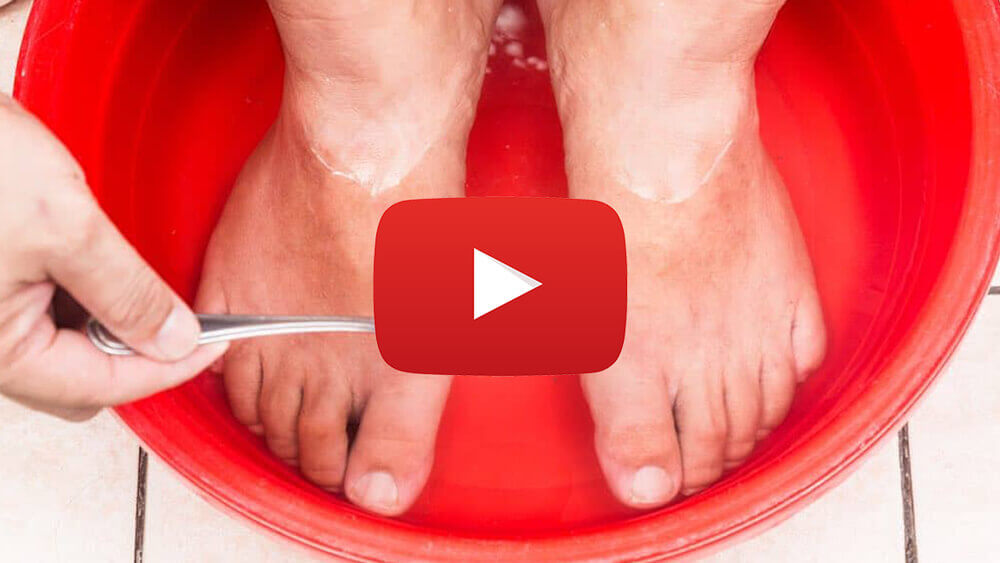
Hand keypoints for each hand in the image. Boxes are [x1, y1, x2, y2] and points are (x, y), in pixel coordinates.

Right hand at [0, 94, 226, 420]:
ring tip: (141, 287)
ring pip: (64, 347)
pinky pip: (44, 316)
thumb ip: (127, 293)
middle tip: (184, 320)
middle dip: (135, 354)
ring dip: (110, 325)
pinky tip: (100, 268)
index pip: (104, 385)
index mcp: (0, 350)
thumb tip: (175, 340)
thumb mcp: (66, 227)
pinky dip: (82, 301)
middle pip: (81, 379)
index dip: (168, 368)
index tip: (215, 346)